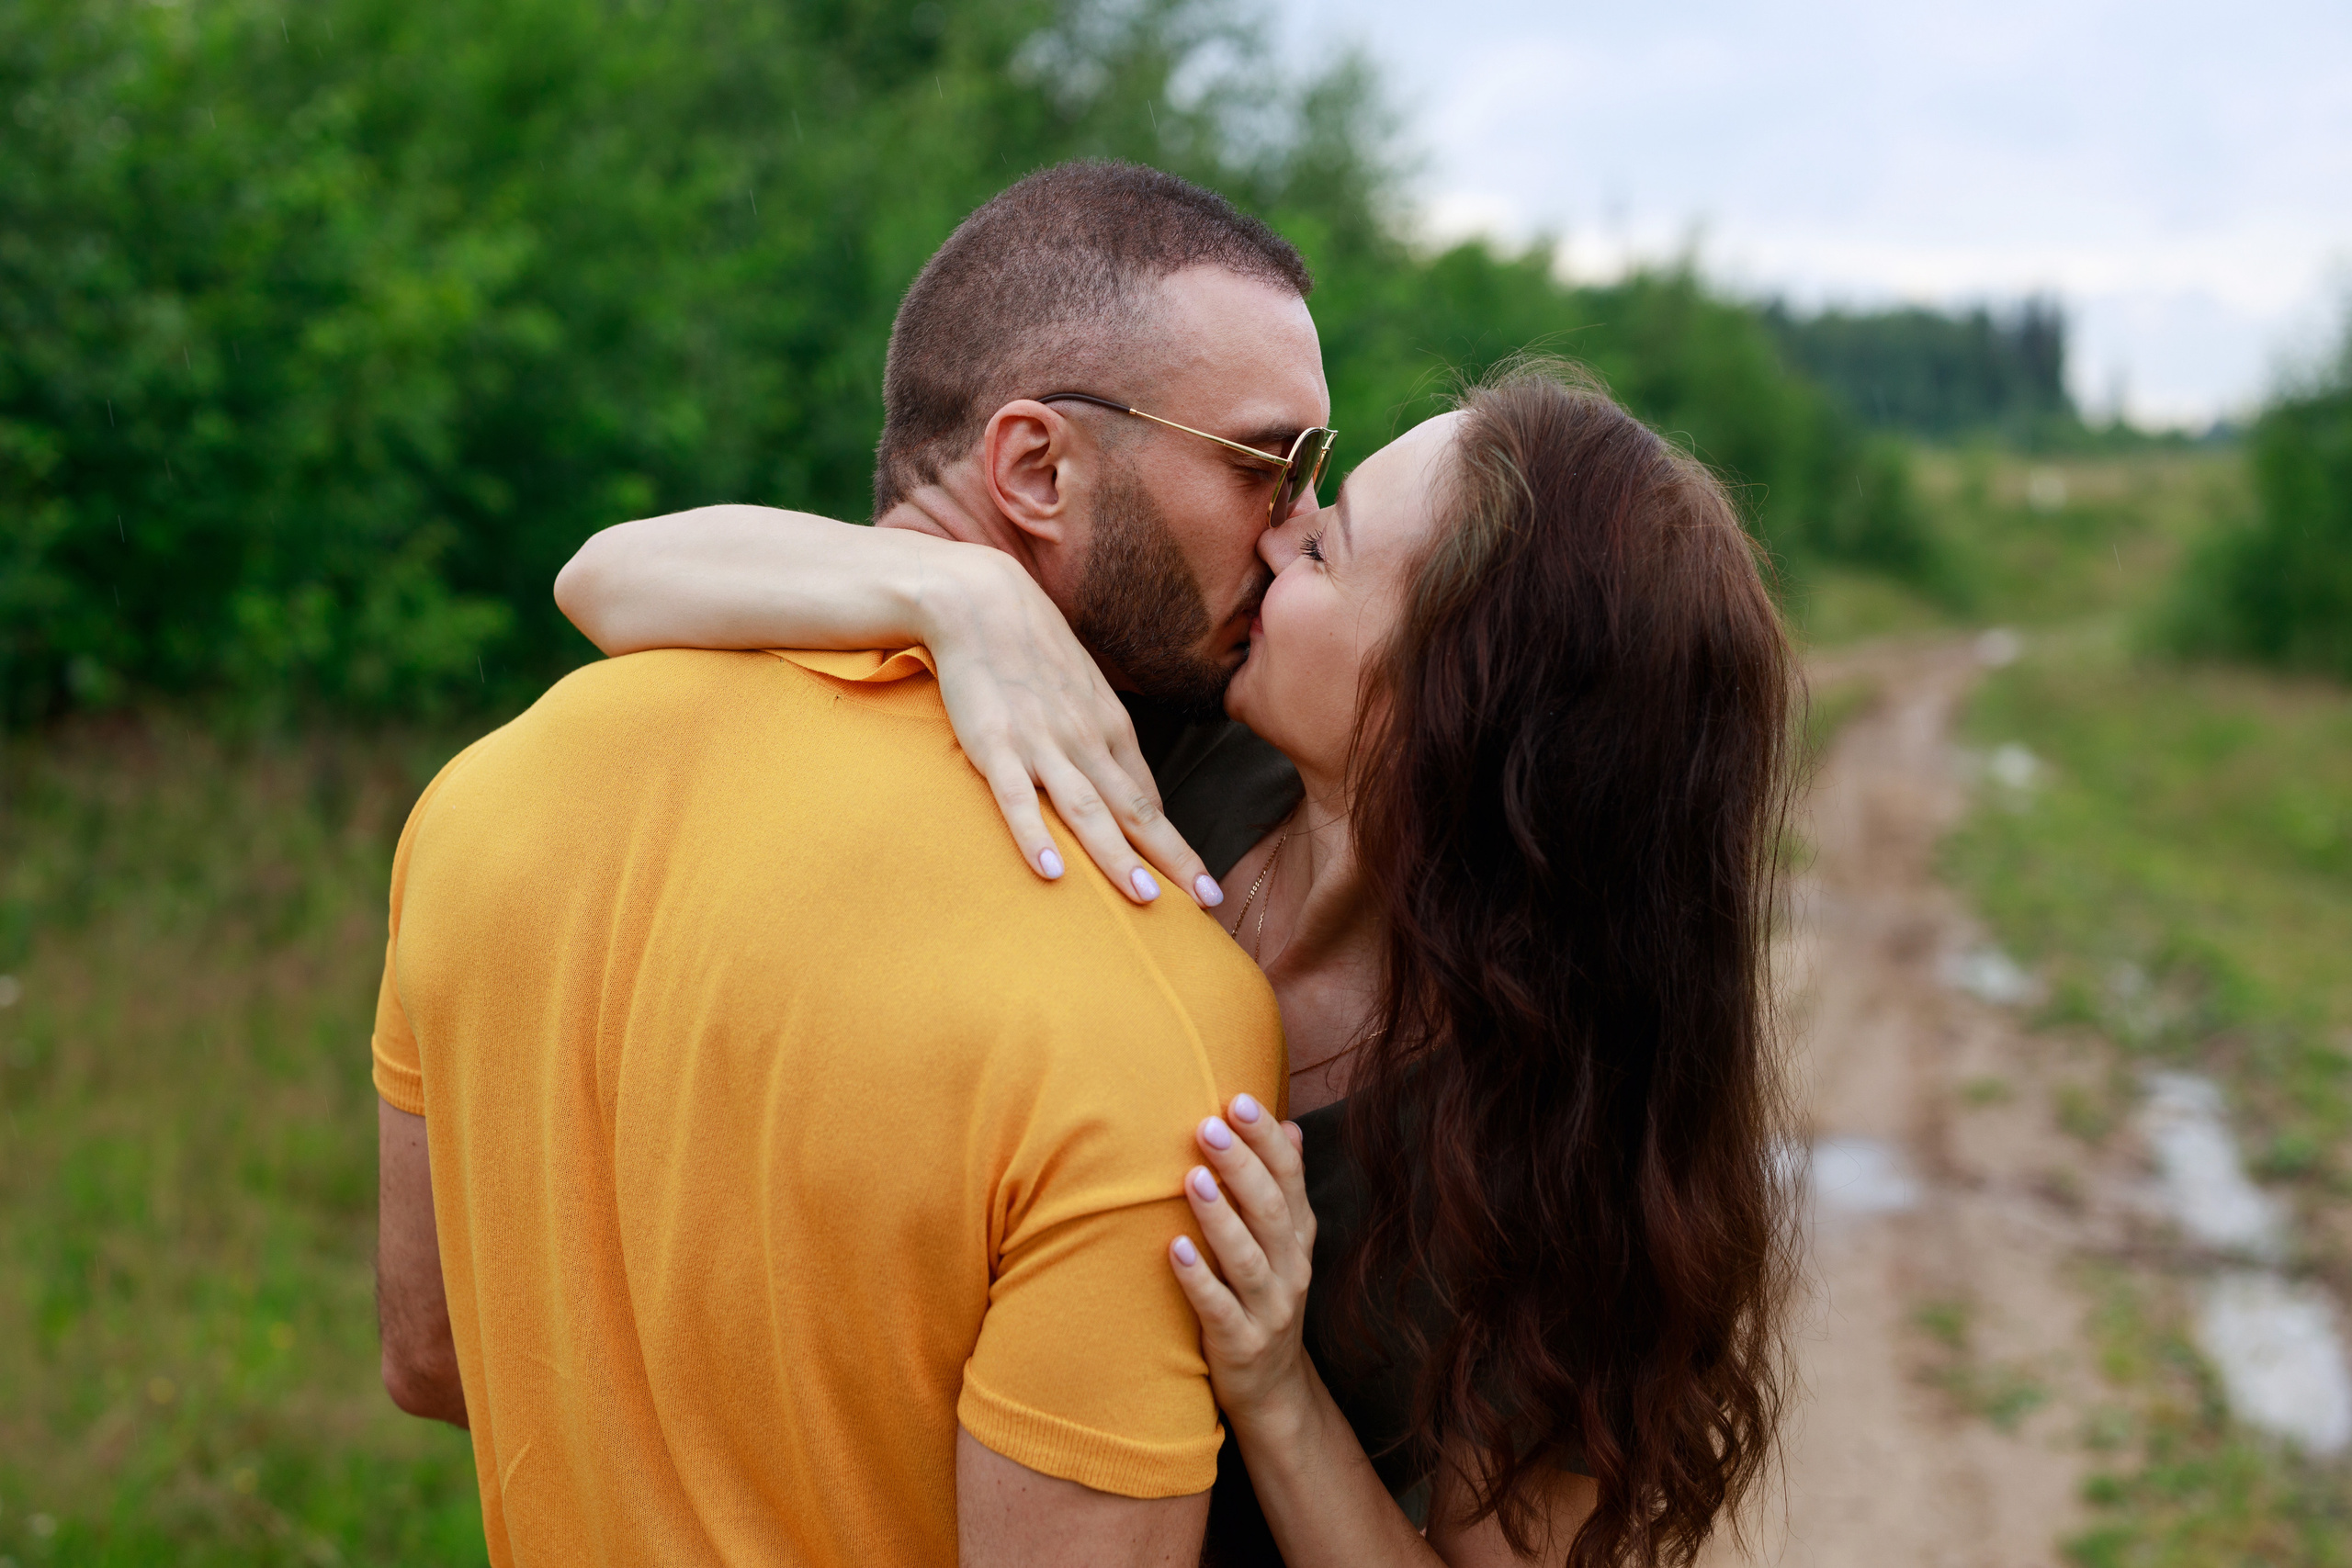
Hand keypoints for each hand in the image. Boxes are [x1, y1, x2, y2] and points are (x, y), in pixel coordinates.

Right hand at [918, 546, 1222, 908]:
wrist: (980, 601)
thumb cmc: (1034, 651)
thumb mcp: (1084, 694)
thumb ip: (1107, 744)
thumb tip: (1136, 794)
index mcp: (1110, 729)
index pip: (1150, 799)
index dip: (1178, 845)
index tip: (1205, 887)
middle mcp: (1085, 740)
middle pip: (1135, 810)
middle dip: (1173, 859)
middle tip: (1206, 901)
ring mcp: (1040, 745)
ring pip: (1086, 810)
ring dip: (1116, 856)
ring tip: (1145, 897)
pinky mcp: (993, 745)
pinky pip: (1017, 797)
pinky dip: (1034, 834)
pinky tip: (1051, 870)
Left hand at [1169, 1094, 1316, 1423]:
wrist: (1273, 1389)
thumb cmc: (1264, 1296)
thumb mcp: (1283, 1244)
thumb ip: (1283, 1187)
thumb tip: (1290, 1125)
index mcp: (1299, 1237)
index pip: (1290, 1178)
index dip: (1266, 1139)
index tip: (1238, 1100)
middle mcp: (1291, 1270)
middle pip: (1272, 1211)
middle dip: (1243, 1166)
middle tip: (1208, 1126)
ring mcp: (1269, 1309)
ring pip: (1248, 1258)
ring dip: (1220, 1218)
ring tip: (1192, 1178)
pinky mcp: (1240, 1344)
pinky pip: (1219, 1309)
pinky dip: (1198, 1279)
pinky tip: (1174, 1249)